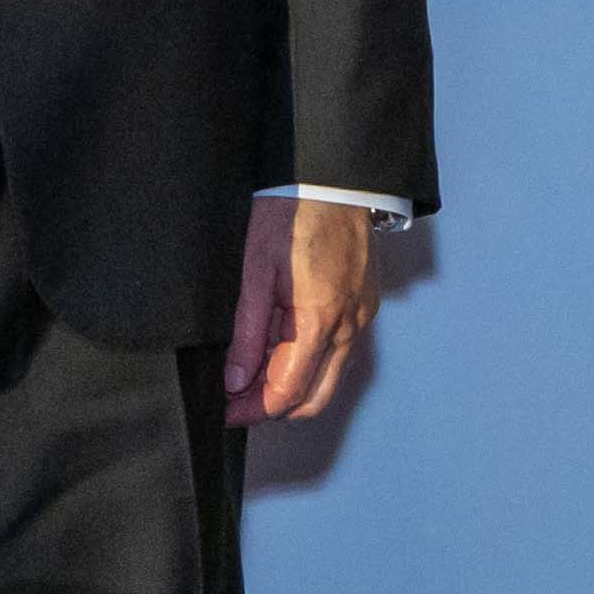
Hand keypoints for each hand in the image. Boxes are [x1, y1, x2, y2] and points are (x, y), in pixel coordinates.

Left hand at [234, 195, 382, 425]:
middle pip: (315, 398)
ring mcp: (361, 317)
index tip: (228, 414)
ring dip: (294, 386)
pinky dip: (311, 362)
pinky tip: (282, 347)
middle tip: (238, 402)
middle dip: (275, 408)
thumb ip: (246, 332)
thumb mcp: (255, 273)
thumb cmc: (292, 215)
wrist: (333, 179)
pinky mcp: (365, 305)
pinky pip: (340, 351)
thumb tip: (235, 380)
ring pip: (329, 377)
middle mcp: (348, 327)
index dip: (254, 410)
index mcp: (319, 321)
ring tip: (253, 374)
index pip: (287, 392)